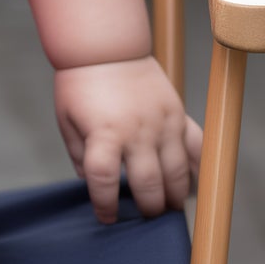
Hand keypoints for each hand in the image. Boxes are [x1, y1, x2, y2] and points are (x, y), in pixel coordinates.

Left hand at [53, 56, 202, 223]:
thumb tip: (92, 183)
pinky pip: (197, 149)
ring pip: (177, 174)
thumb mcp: (66, 119)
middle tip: (144, 215)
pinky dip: (198, 170)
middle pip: (148, 184)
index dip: (105, 204)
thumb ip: (79, 155)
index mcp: (104, 132)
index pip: (104, 180)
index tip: (106, 217)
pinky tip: (191, 183)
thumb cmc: (81, 84)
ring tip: (166, 205)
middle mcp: (136, 131)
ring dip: (173, 197)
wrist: (106, 46)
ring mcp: (162, 123)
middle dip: (146, 208)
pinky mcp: (178, 114)